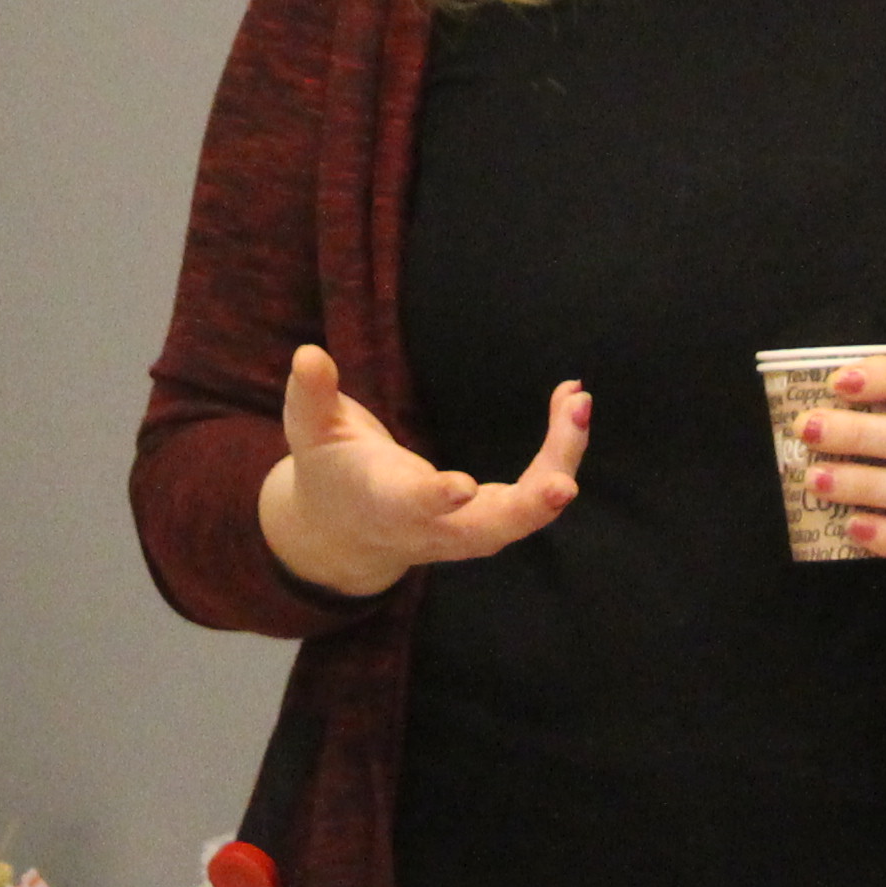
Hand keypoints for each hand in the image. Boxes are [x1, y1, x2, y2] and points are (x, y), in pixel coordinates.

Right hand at [256, 346, 586, 599]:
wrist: (345, 532)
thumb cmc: (330, 471)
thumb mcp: (310, 432)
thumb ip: (311, 396)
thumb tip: (307, 354)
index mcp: (384, 504)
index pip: (410, 507)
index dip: (435, 500)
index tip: (462, 488)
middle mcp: (432, 527)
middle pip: (487, 530)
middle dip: (527, 509)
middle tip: (565, 483)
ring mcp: (466, 531)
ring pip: (523, 514)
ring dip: (560, 465)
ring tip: (578, 405)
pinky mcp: (490, 519)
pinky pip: (536, 494)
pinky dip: (561, 455)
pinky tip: (574, 406)